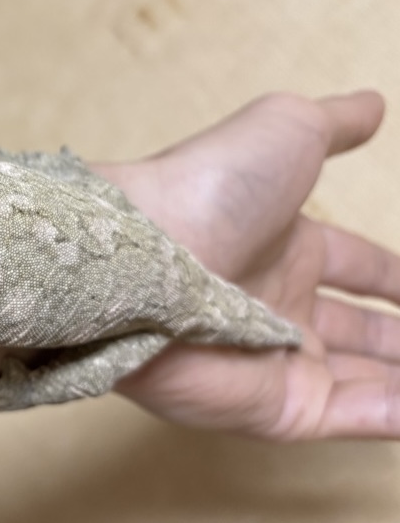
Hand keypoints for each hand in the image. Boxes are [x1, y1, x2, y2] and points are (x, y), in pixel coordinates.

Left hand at [93, 91, 399, 438]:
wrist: (148, 255)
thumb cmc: (211, 187)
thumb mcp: (286, 130)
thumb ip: (335, 123)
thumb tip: (374, 105)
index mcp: (282, 246)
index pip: (357, 264)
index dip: (398, 275)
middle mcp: (277, 306)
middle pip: (361, 330)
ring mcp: (275, 361)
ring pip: (367, 380)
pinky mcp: (275, 409)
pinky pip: (357, 418)